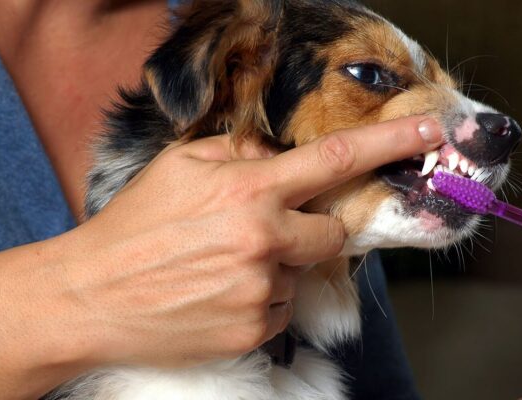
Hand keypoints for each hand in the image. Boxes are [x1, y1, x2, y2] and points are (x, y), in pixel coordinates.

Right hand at [47, 116, 442, 368]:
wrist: (91, 296)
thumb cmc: (133, 226)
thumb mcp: (180, 166)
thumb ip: (237, 152)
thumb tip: (274, 158)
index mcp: (249, 191)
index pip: (335, 160)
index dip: (389, 145)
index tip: (430, 135)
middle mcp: (264, 240)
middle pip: (333, 234)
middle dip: (314, 229)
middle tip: (268, 230)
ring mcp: (261, 290)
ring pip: (302, 273)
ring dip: (277, 267)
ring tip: (222, 267)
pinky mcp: (254, 330)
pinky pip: (281, 309)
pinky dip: (262, 299)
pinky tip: (219, 293)